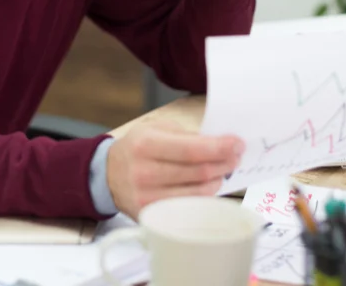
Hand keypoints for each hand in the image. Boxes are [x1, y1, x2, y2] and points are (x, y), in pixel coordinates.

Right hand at [105, 120, 243, 218]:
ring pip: (198, 192)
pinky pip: (189, 207)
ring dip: (218, 180)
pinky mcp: (152, 215)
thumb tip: (221, 144)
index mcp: (146, 144)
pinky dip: (204, 195)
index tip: (237, 143)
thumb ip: (187, 136)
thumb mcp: (156, 129)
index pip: (192, 149)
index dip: (220, 147)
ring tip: (223, 169)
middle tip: (236, 155)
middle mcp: (145, 173)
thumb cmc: (137, 148)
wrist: (108, 174)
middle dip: (224, 162)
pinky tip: (208, 184)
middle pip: (199, 172)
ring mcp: (148, 198)